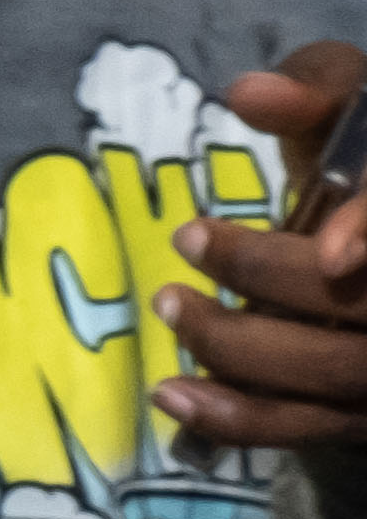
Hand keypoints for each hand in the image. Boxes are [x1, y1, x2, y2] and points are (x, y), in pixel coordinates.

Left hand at [160, 44, 366, 451]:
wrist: (365, 228)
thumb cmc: (364, 157)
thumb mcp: (356, 108)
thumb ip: (316, 90)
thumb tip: (251, 94)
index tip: (327, 254)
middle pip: (363, 308)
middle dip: (274, 278)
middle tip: (190, 239)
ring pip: (338, 376)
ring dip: (241, 348)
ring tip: (171, 304)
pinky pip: (311, 428)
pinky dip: (240, 419)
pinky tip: (175, 396)